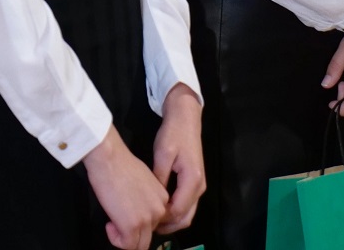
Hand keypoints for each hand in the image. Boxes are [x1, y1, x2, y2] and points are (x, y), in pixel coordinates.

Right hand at [83, 125, 169, 249]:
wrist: (110, 159)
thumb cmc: (120, 166)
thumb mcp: (143, 183)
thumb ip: (145, 199)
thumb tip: (136, 211)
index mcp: (162, 199)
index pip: (155, 223)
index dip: (138, 224)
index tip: (125, 215)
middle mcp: (159, 210)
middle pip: (147, 235)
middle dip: (131, 233)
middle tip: (116, 220)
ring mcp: (147, 218)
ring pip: (139, 245)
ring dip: (123, 238)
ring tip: (112, 222)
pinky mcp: (131, 225)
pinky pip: (127, 245)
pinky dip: (116, 239)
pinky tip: (109, 224)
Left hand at [151, 84, 204, 233]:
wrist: (186, 117)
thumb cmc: (174, 134)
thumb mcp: (163, 154)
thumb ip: (159, 179)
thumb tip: (152, 201)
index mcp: (192, 179)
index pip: (177, 211)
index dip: (161, 219)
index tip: (143, 219)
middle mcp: (199, 186)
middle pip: (185, 218)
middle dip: (167, 226)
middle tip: (146, 225)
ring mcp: (199, 185)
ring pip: (187, 213)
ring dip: (171, 221)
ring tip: (151, 219)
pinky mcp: (195, 182)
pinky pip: (187, 205)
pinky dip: (175, 212)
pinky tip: (160, 209)